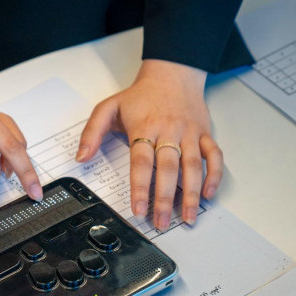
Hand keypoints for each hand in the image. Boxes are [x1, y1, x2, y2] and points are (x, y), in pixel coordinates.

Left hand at [77, 59, 222, 230]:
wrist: (172, 73)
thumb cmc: (140, 95)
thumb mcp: (108, 107)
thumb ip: (92, 132)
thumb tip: (81, 157)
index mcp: (144, 127)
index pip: (142, 163)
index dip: (140, 188)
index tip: (138, 209)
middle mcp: (169, 132)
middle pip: (169, 169)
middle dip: (166, 199)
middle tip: (162, 222)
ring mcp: (189, 133)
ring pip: (193, 166)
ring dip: (192, 194)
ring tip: (188, 217)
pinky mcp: (205, 133)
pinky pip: (215, 156)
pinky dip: (215, 175)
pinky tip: (209, 193)